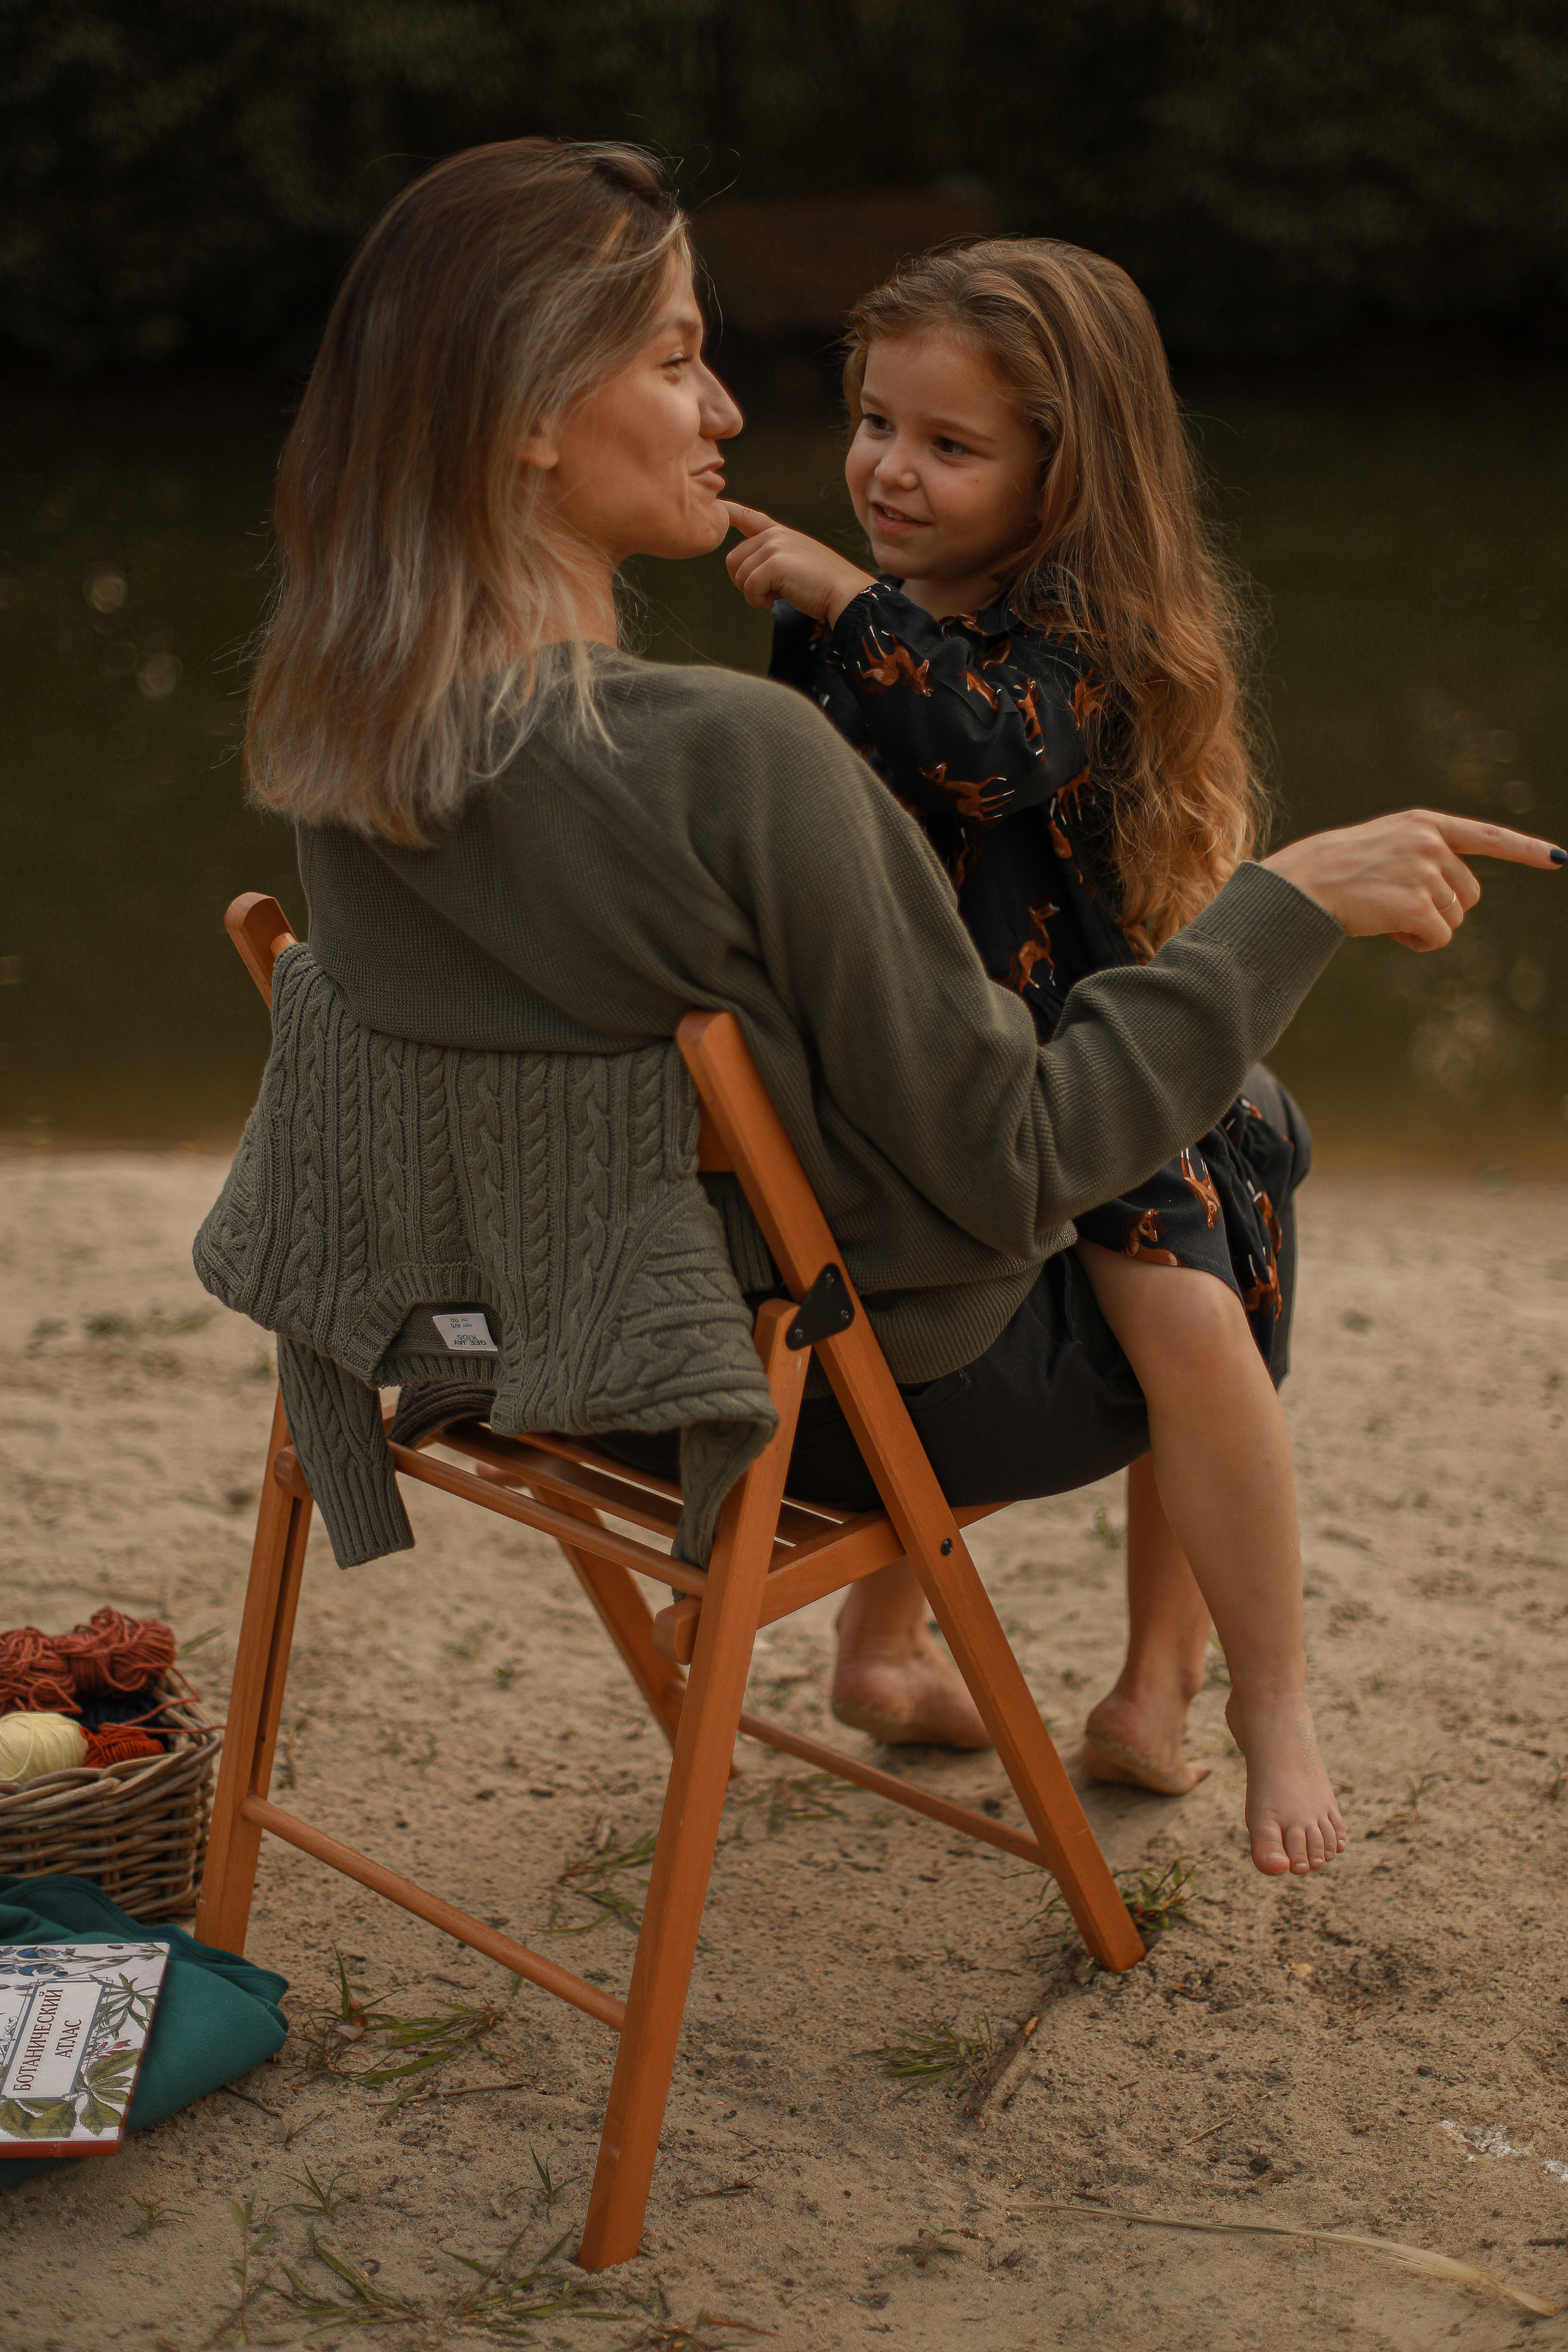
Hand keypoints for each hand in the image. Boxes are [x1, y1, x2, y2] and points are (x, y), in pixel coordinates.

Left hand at [723, 502, 873, 623]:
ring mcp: (774, 547)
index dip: (728, 512)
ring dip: (753, 593)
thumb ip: (773, 558)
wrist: (845, 592)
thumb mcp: (797, 561)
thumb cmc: (823, 584)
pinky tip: (775, 602)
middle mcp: (775, 535)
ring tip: (776, 596)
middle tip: (768, 591)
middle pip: (733, 559)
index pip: (747, 516)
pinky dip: (758, 602)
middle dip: (745, 582)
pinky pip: (749, 588)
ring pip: (739, 575)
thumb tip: (748, 572)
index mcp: (779, 533)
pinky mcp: (775, 564)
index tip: (718, 507)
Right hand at [1263, 810, 1564, 950]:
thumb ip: (1424, 853)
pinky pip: (1439, 937)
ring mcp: (1425, 872)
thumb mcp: (1384, 845)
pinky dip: (1418, 942)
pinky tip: (1389, 930)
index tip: (1560, 859)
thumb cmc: (1336, 870)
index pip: (1488, 836)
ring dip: (1427, 926)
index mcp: (1424, 824)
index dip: (1526, 850)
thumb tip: (1462, 895)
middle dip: (1442, 908)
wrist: (1302, 884)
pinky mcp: (1416, 904)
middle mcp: (1431, 843)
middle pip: (1469, 892)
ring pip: (1455, 918)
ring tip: (1386, 914)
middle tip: (1398, 905)